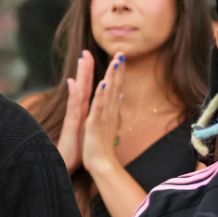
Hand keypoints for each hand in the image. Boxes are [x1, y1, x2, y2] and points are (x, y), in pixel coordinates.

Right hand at [55, 50, 93, 172]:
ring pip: (78, 92)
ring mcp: (73, 116)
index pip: (88, 89)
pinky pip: (74, 107)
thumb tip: (100, 108)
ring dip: (80, 76)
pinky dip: (74, 94)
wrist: (66, 165)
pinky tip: (74, 83)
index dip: (91, 74)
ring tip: (82, 60)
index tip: (93, 58)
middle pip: (82, 86)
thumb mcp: (87, 131)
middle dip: (85, 69)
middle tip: (87, 51)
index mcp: (83, 112)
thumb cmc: (77, 150)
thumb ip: (90, 118)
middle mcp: (77, 111)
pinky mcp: (71, 125)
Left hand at [82, 52, 124, 174]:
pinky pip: (99, 106)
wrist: (101, 163)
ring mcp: (103, 116)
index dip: (118, 73)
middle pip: (114, 87)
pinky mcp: (95, 122)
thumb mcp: (110, 123)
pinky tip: (103, 83)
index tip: (120, 58)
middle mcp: (109, 111)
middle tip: (121, 53)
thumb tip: (122, 96)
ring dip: (111, 77)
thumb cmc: (103, 145)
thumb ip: (116, 109)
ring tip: (114, 62)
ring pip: (109, 93)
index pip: (115, 88)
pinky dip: (102, 94)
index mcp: (110, 110)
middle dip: (117, 70)